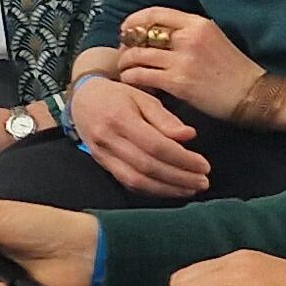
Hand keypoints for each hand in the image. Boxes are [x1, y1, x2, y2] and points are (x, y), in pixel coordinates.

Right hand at [71, 71, 211, 197]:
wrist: (82, 100)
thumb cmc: (117, 96)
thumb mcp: (142, 97)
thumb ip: (165, 118)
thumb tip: (189, 136)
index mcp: (120, 119)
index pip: (156, 145)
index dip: (182, 159)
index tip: (203, 165)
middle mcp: (109, 140)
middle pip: (148, 166)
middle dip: (179, 178)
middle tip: (203, 181)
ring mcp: (103, 155)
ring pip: (136, 180)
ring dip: (167, 189)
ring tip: (190, 189)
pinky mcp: (103, 165)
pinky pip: (127, 183)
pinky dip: (151, 190)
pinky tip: (169, 190)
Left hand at [113, 6, 265, 122]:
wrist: (254, 95)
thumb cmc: (235, 69)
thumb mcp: (214, 38)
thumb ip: (189, 32)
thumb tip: (160, 32)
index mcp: (198, 23)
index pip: (155, 13)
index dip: (135, 20)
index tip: (127, 29)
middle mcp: (189, 37)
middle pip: (142, 33)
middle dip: (127, 43)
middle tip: (123, 52)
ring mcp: (182, 60)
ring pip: (138, 55)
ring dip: (126, 62)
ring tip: (125, 69)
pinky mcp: (178, 82)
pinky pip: (142, 76)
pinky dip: (132, 78)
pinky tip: (132, 81)